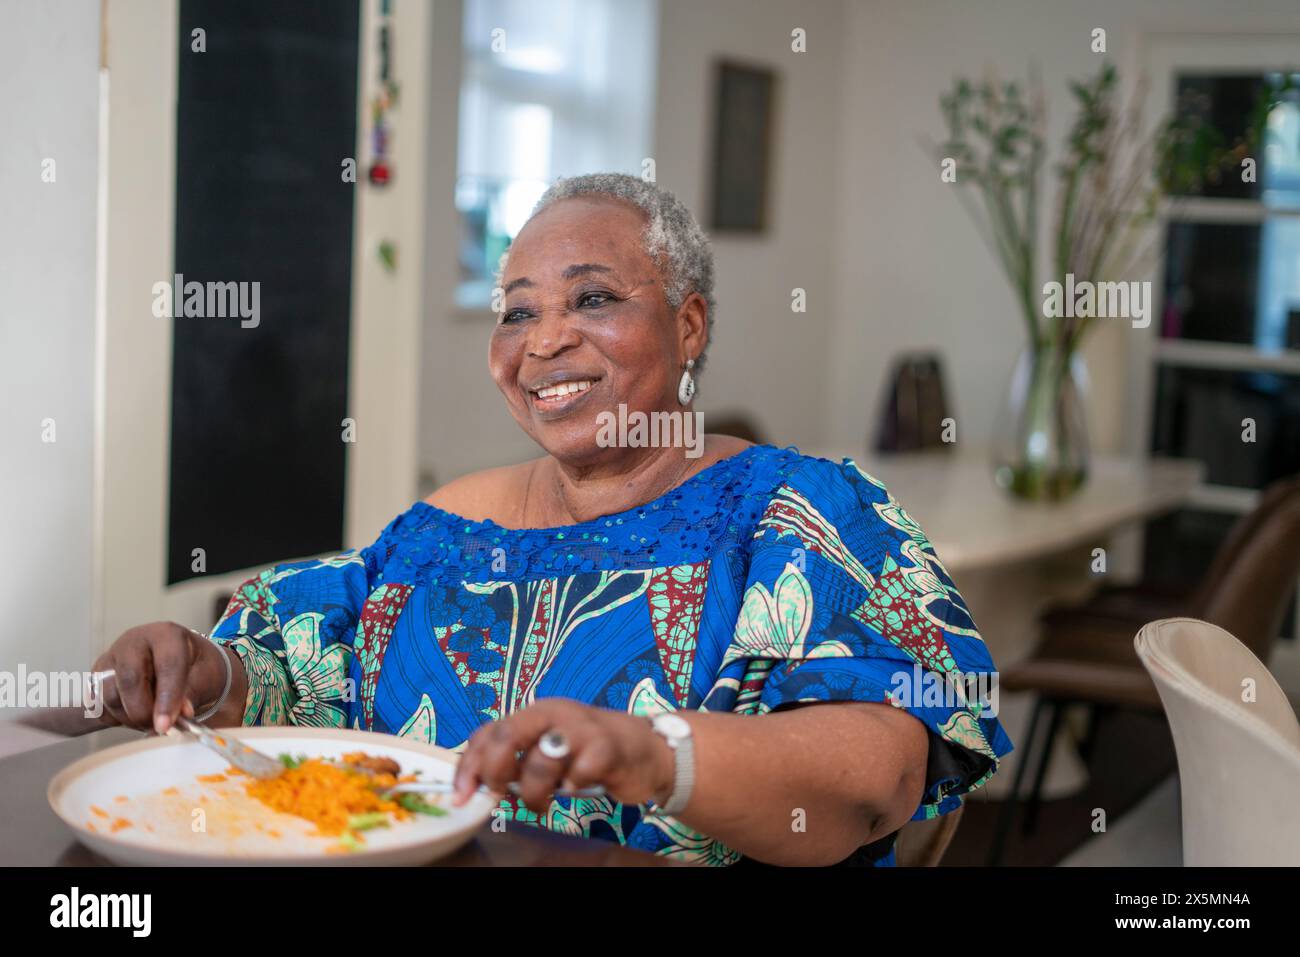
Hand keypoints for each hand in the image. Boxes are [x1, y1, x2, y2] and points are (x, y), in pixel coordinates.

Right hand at [91, 622, 232, 734]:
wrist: (185, 663)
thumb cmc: (198, 667)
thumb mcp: (207, 677)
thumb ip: (191, 696)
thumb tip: (170, 721)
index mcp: (167, 635)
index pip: (166, 664)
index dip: (167, 697)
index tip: (166, 724)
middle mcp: (135, 642)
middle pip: (129, 678)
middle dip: (143, 711)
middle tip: (160, 727)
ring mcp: (112, 658)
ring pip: (109, 694)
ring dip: (129, 717)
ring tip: (152, 719)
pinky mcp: (96, 677)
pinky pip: (98, 705)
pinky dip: (116, 719)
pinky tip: (135, 715)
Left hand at [452, 698, 677, 811]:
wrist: (645, 749)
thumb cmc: (589, 753)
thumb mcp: (548, 751)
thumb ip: (517, 762)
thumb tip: (478, 788)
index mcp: (535, 713)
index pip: (489, 732)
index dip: (470, 765)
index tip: (461, 795)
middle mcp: (555, 713)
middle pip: (508, 735)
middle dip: (495, 772)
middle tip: (499, 795)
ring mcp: (581, 728)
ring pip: (540, 760)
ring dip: (534, 792)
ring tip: (541, 803)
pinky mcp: (607, 748)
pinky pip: (578, 773)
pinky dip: (573, 787)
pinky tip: (578, 786)